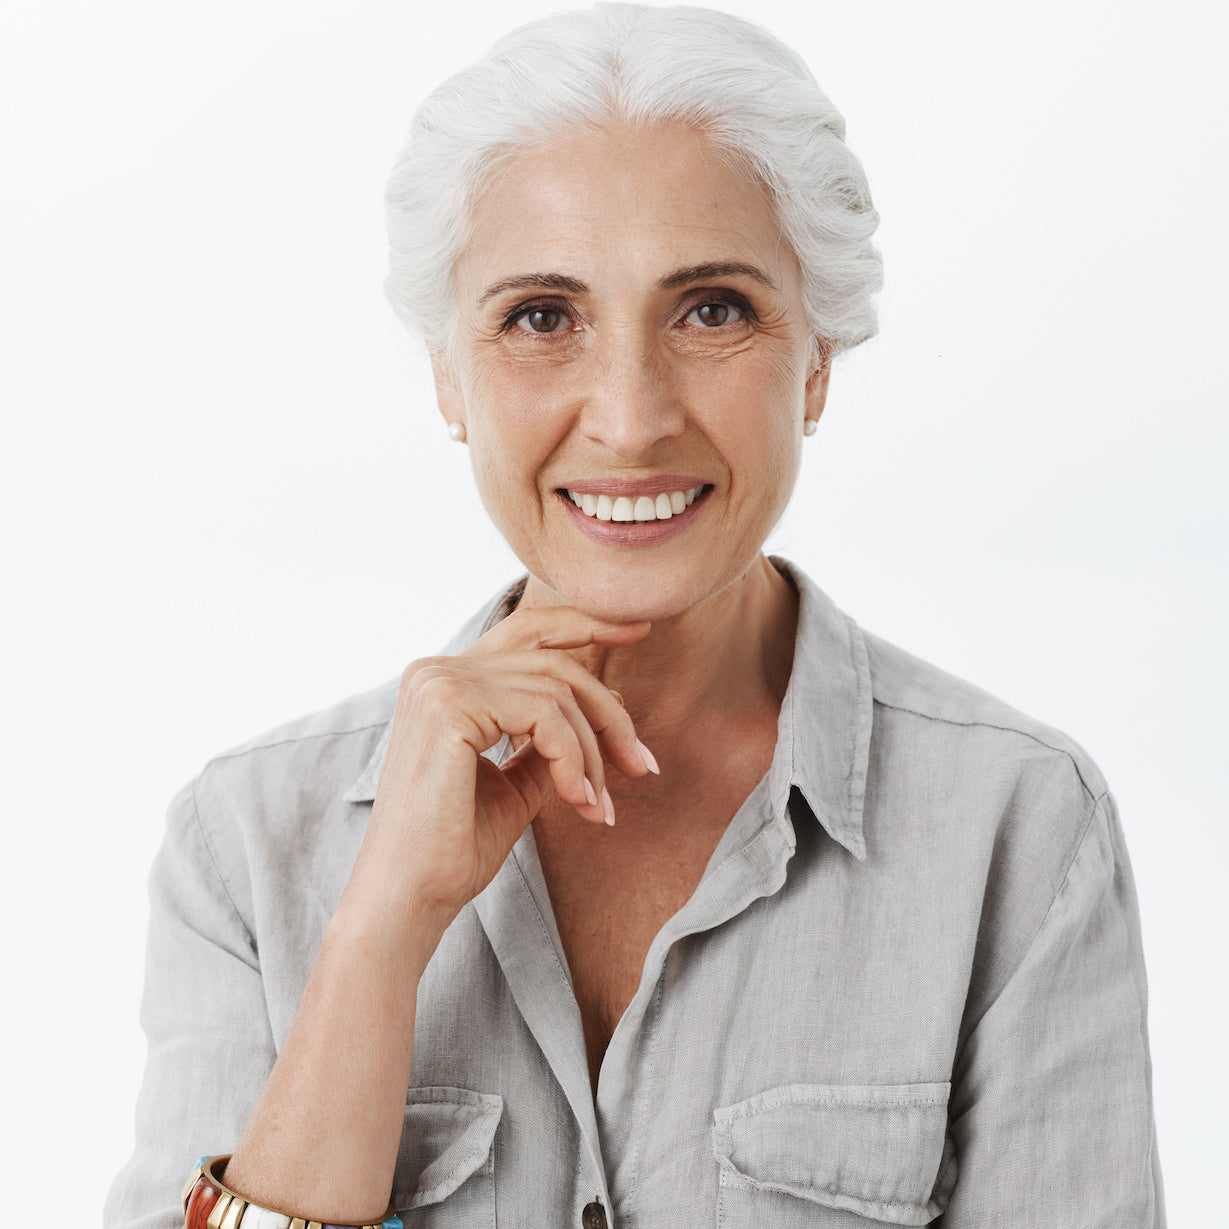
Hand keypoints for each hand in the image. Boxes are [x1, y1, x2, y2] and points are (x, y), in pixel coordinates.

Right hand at [353, 605, 652, 937]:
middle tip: (643, 767)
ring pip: (556, 692)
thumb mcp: (517, 781)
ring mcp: (440, 683)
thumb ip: (550, 739)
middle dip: (609, 715)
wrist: (409, 896)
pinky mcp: (450, 706)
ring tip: (600, 806)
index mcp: (445, 680)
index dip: (585, 624)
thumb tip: (608, 708)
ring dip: (593, 753)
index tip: (640, 631)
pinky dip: (574, 760)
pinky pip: (543, 715)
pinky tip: (579, 801)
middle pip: (553, 664)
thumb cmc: (456, 847)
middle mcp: (436, 670)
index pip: (526, 632)